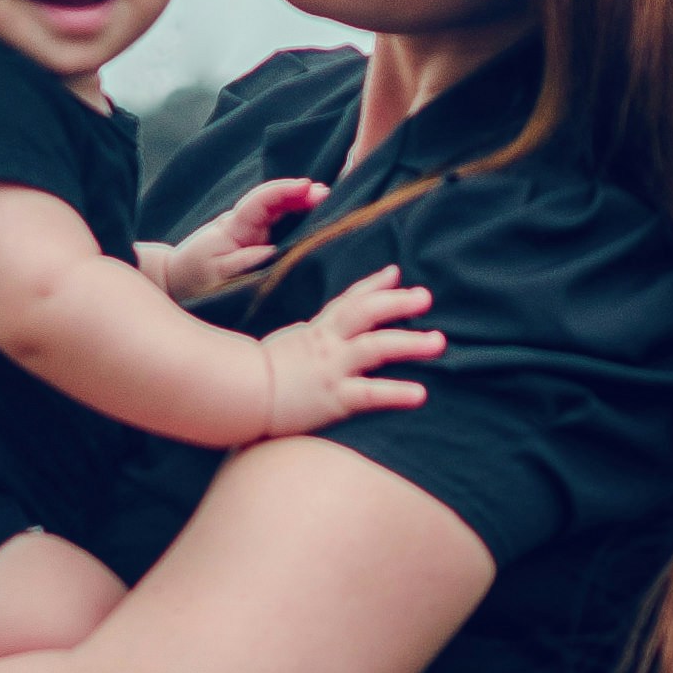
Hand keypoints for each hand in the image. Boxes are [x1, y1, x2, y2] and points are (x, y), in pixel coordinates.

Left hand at [162, 171, 322, 302]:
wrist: (180, 282)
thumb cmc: (195, 277)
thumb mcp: (214, 273)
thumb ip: (240, 263)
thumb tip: (269, 253)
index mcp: (236, 226)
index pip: (262, 200)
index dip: (285, 190)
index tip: (307, 187)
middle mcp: (248, 224)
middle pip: (278, 200)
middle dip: (302, 194)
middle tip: (327, 193)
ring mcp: (256, 232)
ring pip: (283, 211)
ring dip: (305, 205)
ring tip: (329, 201)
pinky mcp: (261, 244)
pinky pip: (284, 226)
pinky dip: (301, 220)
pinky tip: (319, 219)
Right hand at [257, 265, 442, 438]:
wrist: (234, 396)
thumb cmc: (250, 379)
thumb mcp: (280, 351)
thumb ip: (301, 341)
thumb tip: (307, 338)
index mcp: (313, 334)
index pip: (347, 302)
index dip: (373, 286)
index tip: (397, 274)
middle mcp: (325, 345)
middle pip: (366, 313)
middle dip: (397, 303)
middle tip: (426, 297)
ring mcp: (330, 369)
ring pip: (375, 348)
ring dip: (410, 343)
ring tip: (439, 342)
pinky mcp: (331, 398)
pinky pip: (369, 393)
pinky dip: (396, 393)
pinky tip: (420, 393)